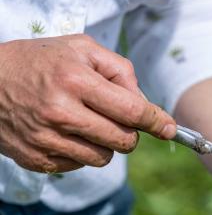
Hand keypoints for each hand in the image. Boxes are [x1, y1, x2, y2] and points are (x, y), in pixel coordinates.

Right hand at [0, 35, 175, 172]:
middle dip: (131, 133)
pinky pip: (80, 165)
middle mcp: (61, 112)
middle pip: (123, 141)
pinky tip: (67, 133)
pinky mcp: (37, 159)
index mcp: (75, 80)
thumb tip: (144, 102)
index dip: (156, 121)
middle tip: (120, 120)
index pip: (131, 110)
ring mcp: (47, 140)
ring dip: (106, 143)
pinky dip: (82, 151)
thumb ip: (119, 70)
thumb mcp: (81, 49)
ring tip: (87, 123)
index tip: (170, 128)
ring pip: (104, 158)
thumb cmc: (39, 61)